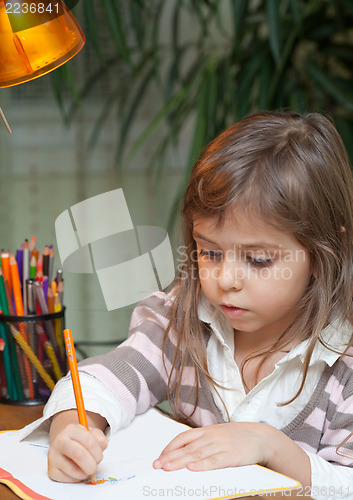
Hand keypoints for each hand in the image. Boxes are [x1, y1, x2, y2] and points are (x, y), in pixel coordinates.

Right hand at [48, 410, 107, 482]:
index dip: (98, 451)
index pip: (88, 441)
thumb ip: (100, 439)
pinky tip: (77, 471)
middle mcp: (60, 442)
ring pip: (75, 471)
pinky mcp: (52, 471)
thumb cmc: (81, 441)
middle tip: (95, 466)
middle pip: (79, 455)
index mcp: (71, 429)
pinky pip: (69, 480)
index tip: (100, 456)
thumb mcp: (92, 434)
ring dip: (86, 473)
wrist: (65, 444)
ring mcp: (53, 457)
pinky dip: (78, 479)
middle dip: (92, 464)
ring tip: (86, 468)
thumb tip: (102, 446)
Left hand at [153, 422, 271, 471]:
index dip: (170, 447)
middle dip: (170, 457)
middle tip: (157, 465)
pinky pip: (214, 461)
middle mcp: (212, 436)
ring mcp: (221, 445)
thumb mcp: (219, 434)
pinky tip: (192, 469)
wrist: (262, 437)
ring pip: (197, 454)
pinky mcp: (231, 456)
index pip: (183, 437)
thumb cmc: (238, 437)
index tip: (160, 457)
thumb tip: (186, 450)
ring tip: (167, 468)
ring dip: (180, 462)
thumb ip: (203, 441)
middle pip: (187, 447)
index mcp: (207, 430)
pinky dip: (202, 465)